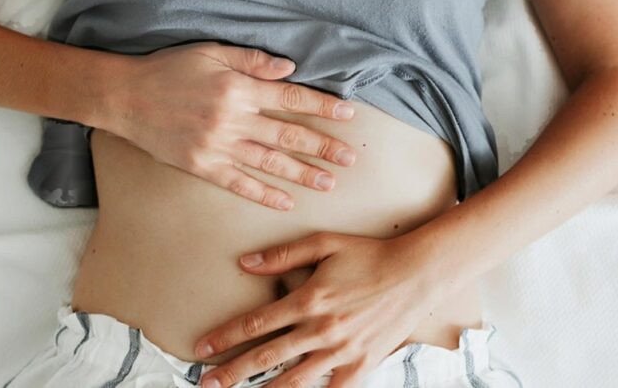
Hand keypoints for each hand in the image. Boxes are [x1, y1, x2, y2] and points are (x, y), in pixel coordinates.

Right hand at [103, 41, 356, 210]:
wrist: (126, 98)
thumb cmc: (169, 70)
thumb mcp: (210, 52)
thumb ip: (252, 60)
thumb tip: (290, 68)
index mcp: (238, 89)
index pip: (291, 99)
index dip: (322, 107)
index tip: (348, 116)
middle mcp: (233, 120)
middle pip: (288, 136)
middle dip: (323, 148)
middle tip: (350, 159)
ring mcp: (218, 147)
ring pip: (270, 163)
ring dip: (302, 174)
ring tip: (329, 183)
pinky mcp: (203, 167)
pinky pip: (239, 184)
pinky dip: (264, 194)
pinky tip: (286, 201)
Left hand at [194, 232, 445, 387]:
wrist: (416, 274)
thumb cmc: (369, 255)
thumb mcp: (325, 243)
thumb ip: (283, 254)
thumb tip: (246, 263)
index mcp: (309, 299)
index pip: (256, 323)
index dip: (225, 337)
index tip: (201, 349)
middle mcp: (321, 329)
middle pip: (266, 358)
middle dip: (232, 372)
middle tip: (205, 383)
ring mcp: (342, 351)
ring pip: (292, 380)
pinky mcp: (362, 365)